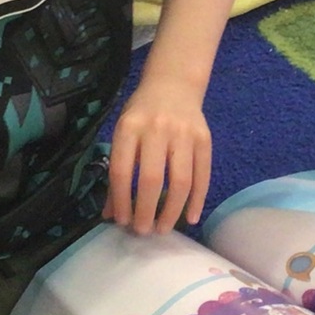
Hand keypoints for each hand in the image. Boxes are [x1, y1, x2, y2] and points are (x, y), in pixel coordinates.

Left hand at [107, 77, 212, 233]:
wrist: (173, 83)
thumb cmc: (142, 113)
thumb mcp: (122, 133)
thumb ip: (117, 170)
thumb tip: (110, 213)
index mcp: (130, 127)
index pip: (123, 171)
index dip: (122, 200)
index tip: (122, 221)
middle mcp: (157, 129)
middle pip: (152, 179)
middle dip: (146, 211)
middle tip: (143, 231)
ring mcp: (184, 134)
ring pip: (181, 181)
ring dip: (172, 211)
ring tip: (162, 229)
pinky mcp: (205, 139)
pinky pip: (202, 176)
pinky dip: (197, 200)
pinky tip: (190, 218)